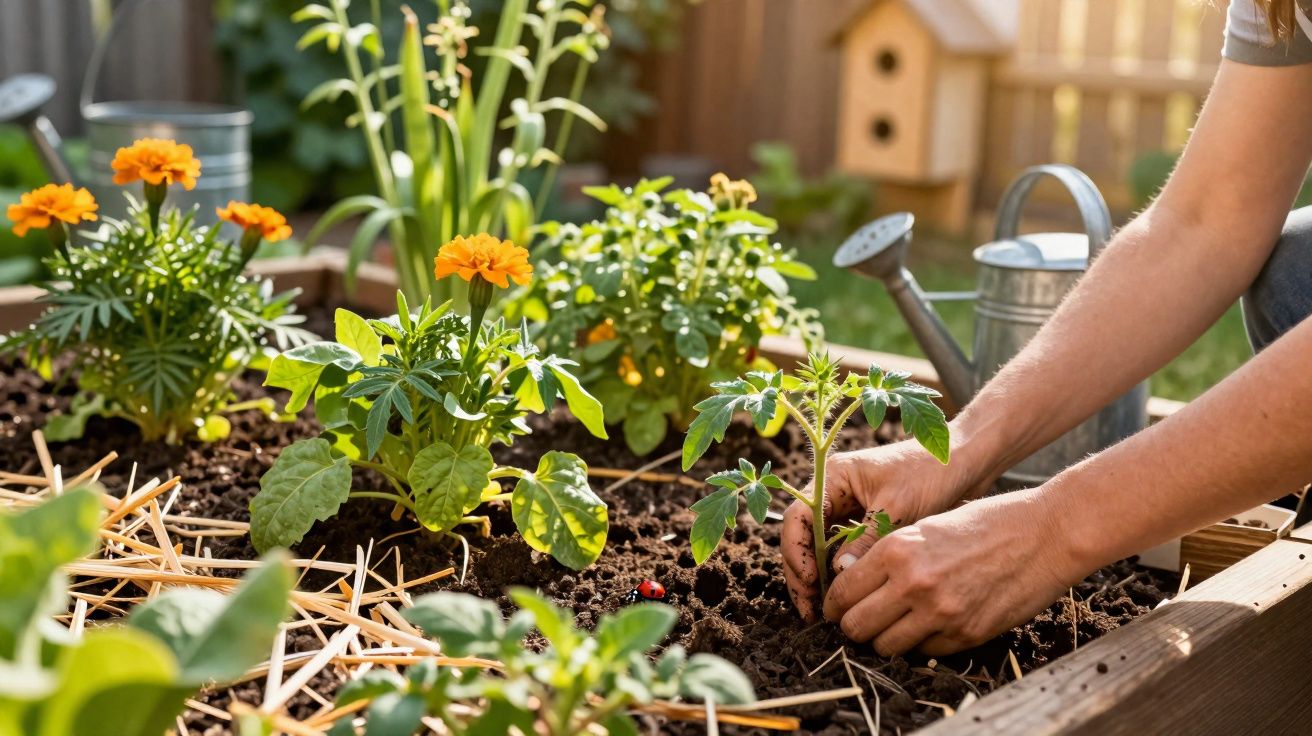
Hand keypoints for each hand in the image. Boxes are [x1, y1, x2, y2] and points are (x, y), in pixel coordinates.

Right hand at [781, 439, 984, 621]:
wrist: (967, 461)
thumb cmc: (933, 471)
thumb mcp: (898, 506)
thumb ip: (867, 538)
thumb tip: (839, 575)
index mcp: (834, 477)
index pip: (798, 516)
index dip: (797, 551)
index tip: (809, 582)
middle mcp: (835, 492)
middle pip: (804, 537)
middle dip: (802, 574)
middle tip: (811, 611)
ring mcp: (848, 509)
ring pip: (820, 549)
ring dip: (819, 579)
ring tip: (823, 613)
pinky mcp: (866, 524)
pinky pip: (842, 552)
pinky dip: (841, 575)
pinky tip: (846, 599)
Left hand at [822, 488, 1077, 655]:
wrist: (1043, 534)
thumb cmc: (985, 523)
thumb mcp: (925, 527)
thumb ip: (887, 555)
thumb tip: (851, 580)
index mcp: (897, 550)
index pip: (842, 592)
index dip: (833, 604)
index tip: (835, 608)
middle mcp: (913, 584)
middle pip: (856, 627)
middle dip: (852, 626)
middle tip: (858, 621)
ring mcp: (941, 614)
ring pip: (885, 647)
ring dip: (884, 639)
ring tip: (893, 625)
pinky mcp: (966, 634)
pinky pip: (925, 651)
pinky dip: (921, 642)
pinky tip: (929, 624)